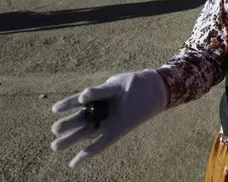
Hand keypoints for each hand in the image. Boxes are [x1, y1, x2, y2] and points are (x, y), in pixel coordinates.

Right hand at [51, 69, 166, 166]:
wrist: (154, 89)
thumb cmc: (134, 84)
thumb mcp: (115, 85)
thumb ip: (99, 92)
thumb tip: (82, 97)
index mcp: (98, 97)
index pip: (79, 101)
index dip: (67, 104)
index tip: (54, 109)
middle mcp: (101, 111)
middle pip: (80, 119)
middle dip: (67, 125)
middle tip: (54, 130)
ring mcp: (108, 121)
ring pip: (86, 132)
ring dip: (72, 139)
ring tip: (55, 146)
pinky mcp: (118, 131)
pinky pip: (102, 143)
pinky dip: (89, 152)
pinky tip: (74, 162)